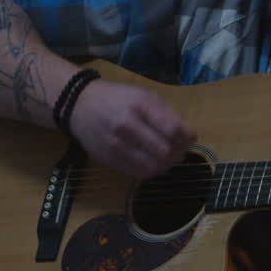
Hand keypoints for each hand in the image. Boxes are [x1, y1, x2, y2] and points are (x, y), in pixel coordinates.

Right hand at [67, 79, 196, 179]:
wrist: (80, 105)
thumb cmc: (118, 98)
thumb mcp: (145, 96)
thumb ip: (167, 115)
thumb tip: (189, 137)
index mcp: (139, 105)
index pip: (173, 130)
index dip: (187, 138)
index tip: (190, 138)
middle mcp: (126, 126)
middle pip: (165, 152)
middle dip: (179, 153)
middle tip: (180, 150)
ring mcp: (116, 145)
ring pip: (153, 167)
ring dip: (166, 165)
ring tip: (167, 157)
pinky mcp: (108, 160)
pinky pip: (138, 174)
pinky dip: (151, 170)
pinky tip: (152, 161)